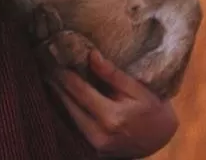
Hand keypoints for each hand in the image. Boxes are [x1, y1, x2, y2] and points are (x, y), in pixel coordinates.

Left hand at [48, 49, 178, 157]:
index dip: (64, 73)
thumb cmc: (152, 110)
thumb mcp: (138, 89)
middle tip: (45, 62)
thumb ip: (113, 74)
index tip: (53, 56)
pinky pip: (74, 125)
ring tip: (49, 74)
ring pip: (68, 116)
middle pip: (68, 104)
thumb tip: (91, 55)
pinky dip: (67, 108)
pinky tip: (61, 92)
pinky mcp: (94, 149)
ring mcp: (95, 145)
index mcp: (112, 117)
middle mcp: (99, 134)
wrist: (160, 138)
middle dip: (56, 82)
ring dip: (58, 95)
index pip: (79, 90)